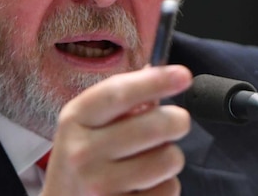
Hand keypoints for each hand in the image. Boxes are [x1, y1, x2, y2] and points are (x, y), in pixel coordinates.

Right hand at [40, 64, 191, 195]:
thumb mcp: (86, 124)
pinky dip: (165, 186)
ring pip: (168, 159)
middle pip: (155, 126)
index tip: (182, 74)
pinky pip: (169, 190)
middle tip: (176, 122)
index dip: (155, 81)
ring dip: (169, 157)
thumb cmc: (81, 159)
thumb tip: (162, 76)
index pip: (119, 93)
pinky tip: (145, 185)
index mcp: (75, 120)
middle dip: (177, 120)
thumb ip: (120, 100)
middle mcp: (83, 152)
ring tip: (151, 159)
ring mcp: (101, 186)